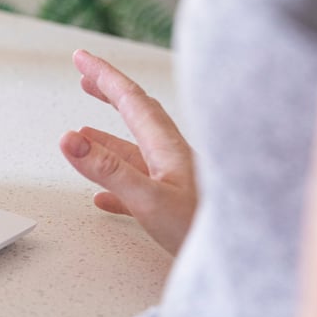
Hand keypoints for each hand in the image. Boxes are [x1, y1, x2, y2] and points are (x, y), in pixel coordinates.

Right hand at [59, 49, 196, 255]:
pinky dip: (115, 183)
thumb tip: (70, 139)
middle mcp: (172, 157)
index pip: (130, 99)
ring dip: (106, 138)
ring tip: (83, 134)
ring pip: (134, 150)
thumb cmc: (205, 229)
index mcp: (166, 146)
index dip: (104, 76)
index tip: (82, 58)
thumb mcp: (149, 199)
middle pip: (135, 114)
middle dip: (108, 92)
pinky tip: (103, 196)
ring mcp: (174, 180)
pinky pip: (137, 186)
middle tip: (85, 77)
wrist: (245, 258)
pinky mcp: (174, 207)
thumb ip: (108, 169)